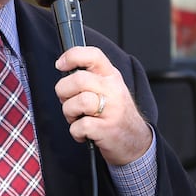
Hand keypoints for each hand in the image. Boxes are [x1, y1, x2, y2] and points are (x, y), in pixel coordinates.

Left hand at [55, 46, 152, 165]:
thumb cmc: (115, 113)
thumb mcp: (109, 88)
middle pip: (78, 80)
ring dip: (69, 113)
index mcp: (111, 76)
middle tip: (67, 100)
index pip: (93, 55)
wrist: (135, 140)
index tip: (60, 65)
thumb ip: (90, 77)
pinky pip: (79, 126)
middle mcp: (113, 89)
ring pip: (77, 103)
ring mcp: (111, 109)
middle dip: (63, 91)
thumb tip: (63, 69)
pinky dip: (76, 132)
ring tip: (77, 118)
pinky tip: (84, 133)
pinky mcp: (107, 129)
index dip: (72, 56)